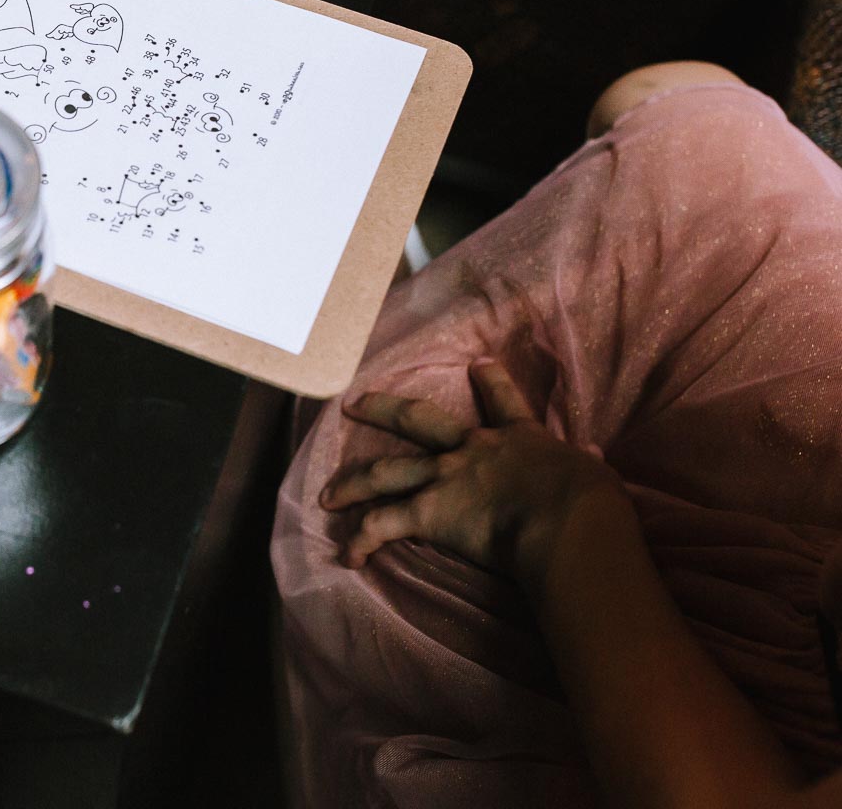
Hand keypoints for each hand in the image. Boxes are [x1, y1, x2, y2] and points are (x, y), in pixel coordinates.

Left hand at [320, 360, 624, 587]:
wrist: (568, 521)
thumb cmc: (591, 502)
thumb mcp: (595, 474)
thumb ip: (587, 464)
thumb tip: (594, 455)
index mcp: (517, 438)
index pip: (503, 401)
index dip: (490, 381)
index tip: (477, 364)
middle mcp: (472, 450)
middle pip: (416, 418)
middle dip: (382, 409)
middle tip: (354, 404)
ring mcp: (445, 478)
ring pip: (383, 473)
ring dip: (351, 484)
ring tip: (327, 495)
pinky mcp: (429, 511)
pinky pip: (383, 526)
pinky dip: (362, 541)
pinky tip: (349, 557)